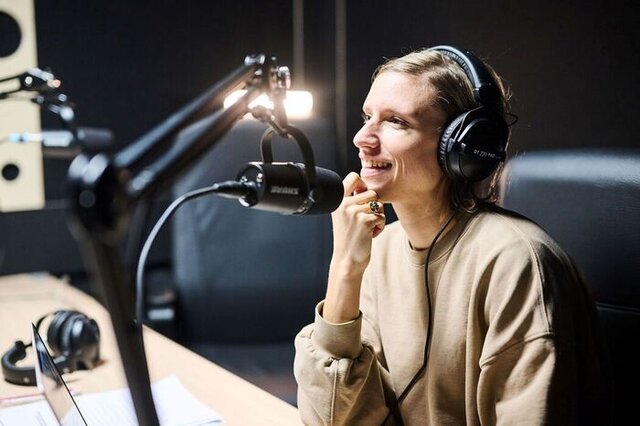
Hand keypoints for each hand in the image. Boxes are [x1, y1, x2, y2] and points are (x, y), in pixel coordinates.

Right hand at [323, 173, 385, 322]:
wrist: (347, 260)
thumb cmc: (348, 238)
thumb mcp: (343, 215)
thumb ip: (351, 200)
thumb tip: (366, 185)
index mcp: (338, 201)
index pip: (353, 177)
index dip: (363, 184)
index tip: (363, 196)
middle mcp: (344, 204)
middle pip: (372, 192)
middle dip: (374, 206)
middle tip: (366, 219)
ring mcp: (354, 212)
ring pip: (379, 204)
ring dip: (378, 216)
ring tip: (367, 227)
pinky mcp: (365, 220)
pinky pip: (382, 216)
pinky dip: (380, 226)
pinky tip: (370, 235)